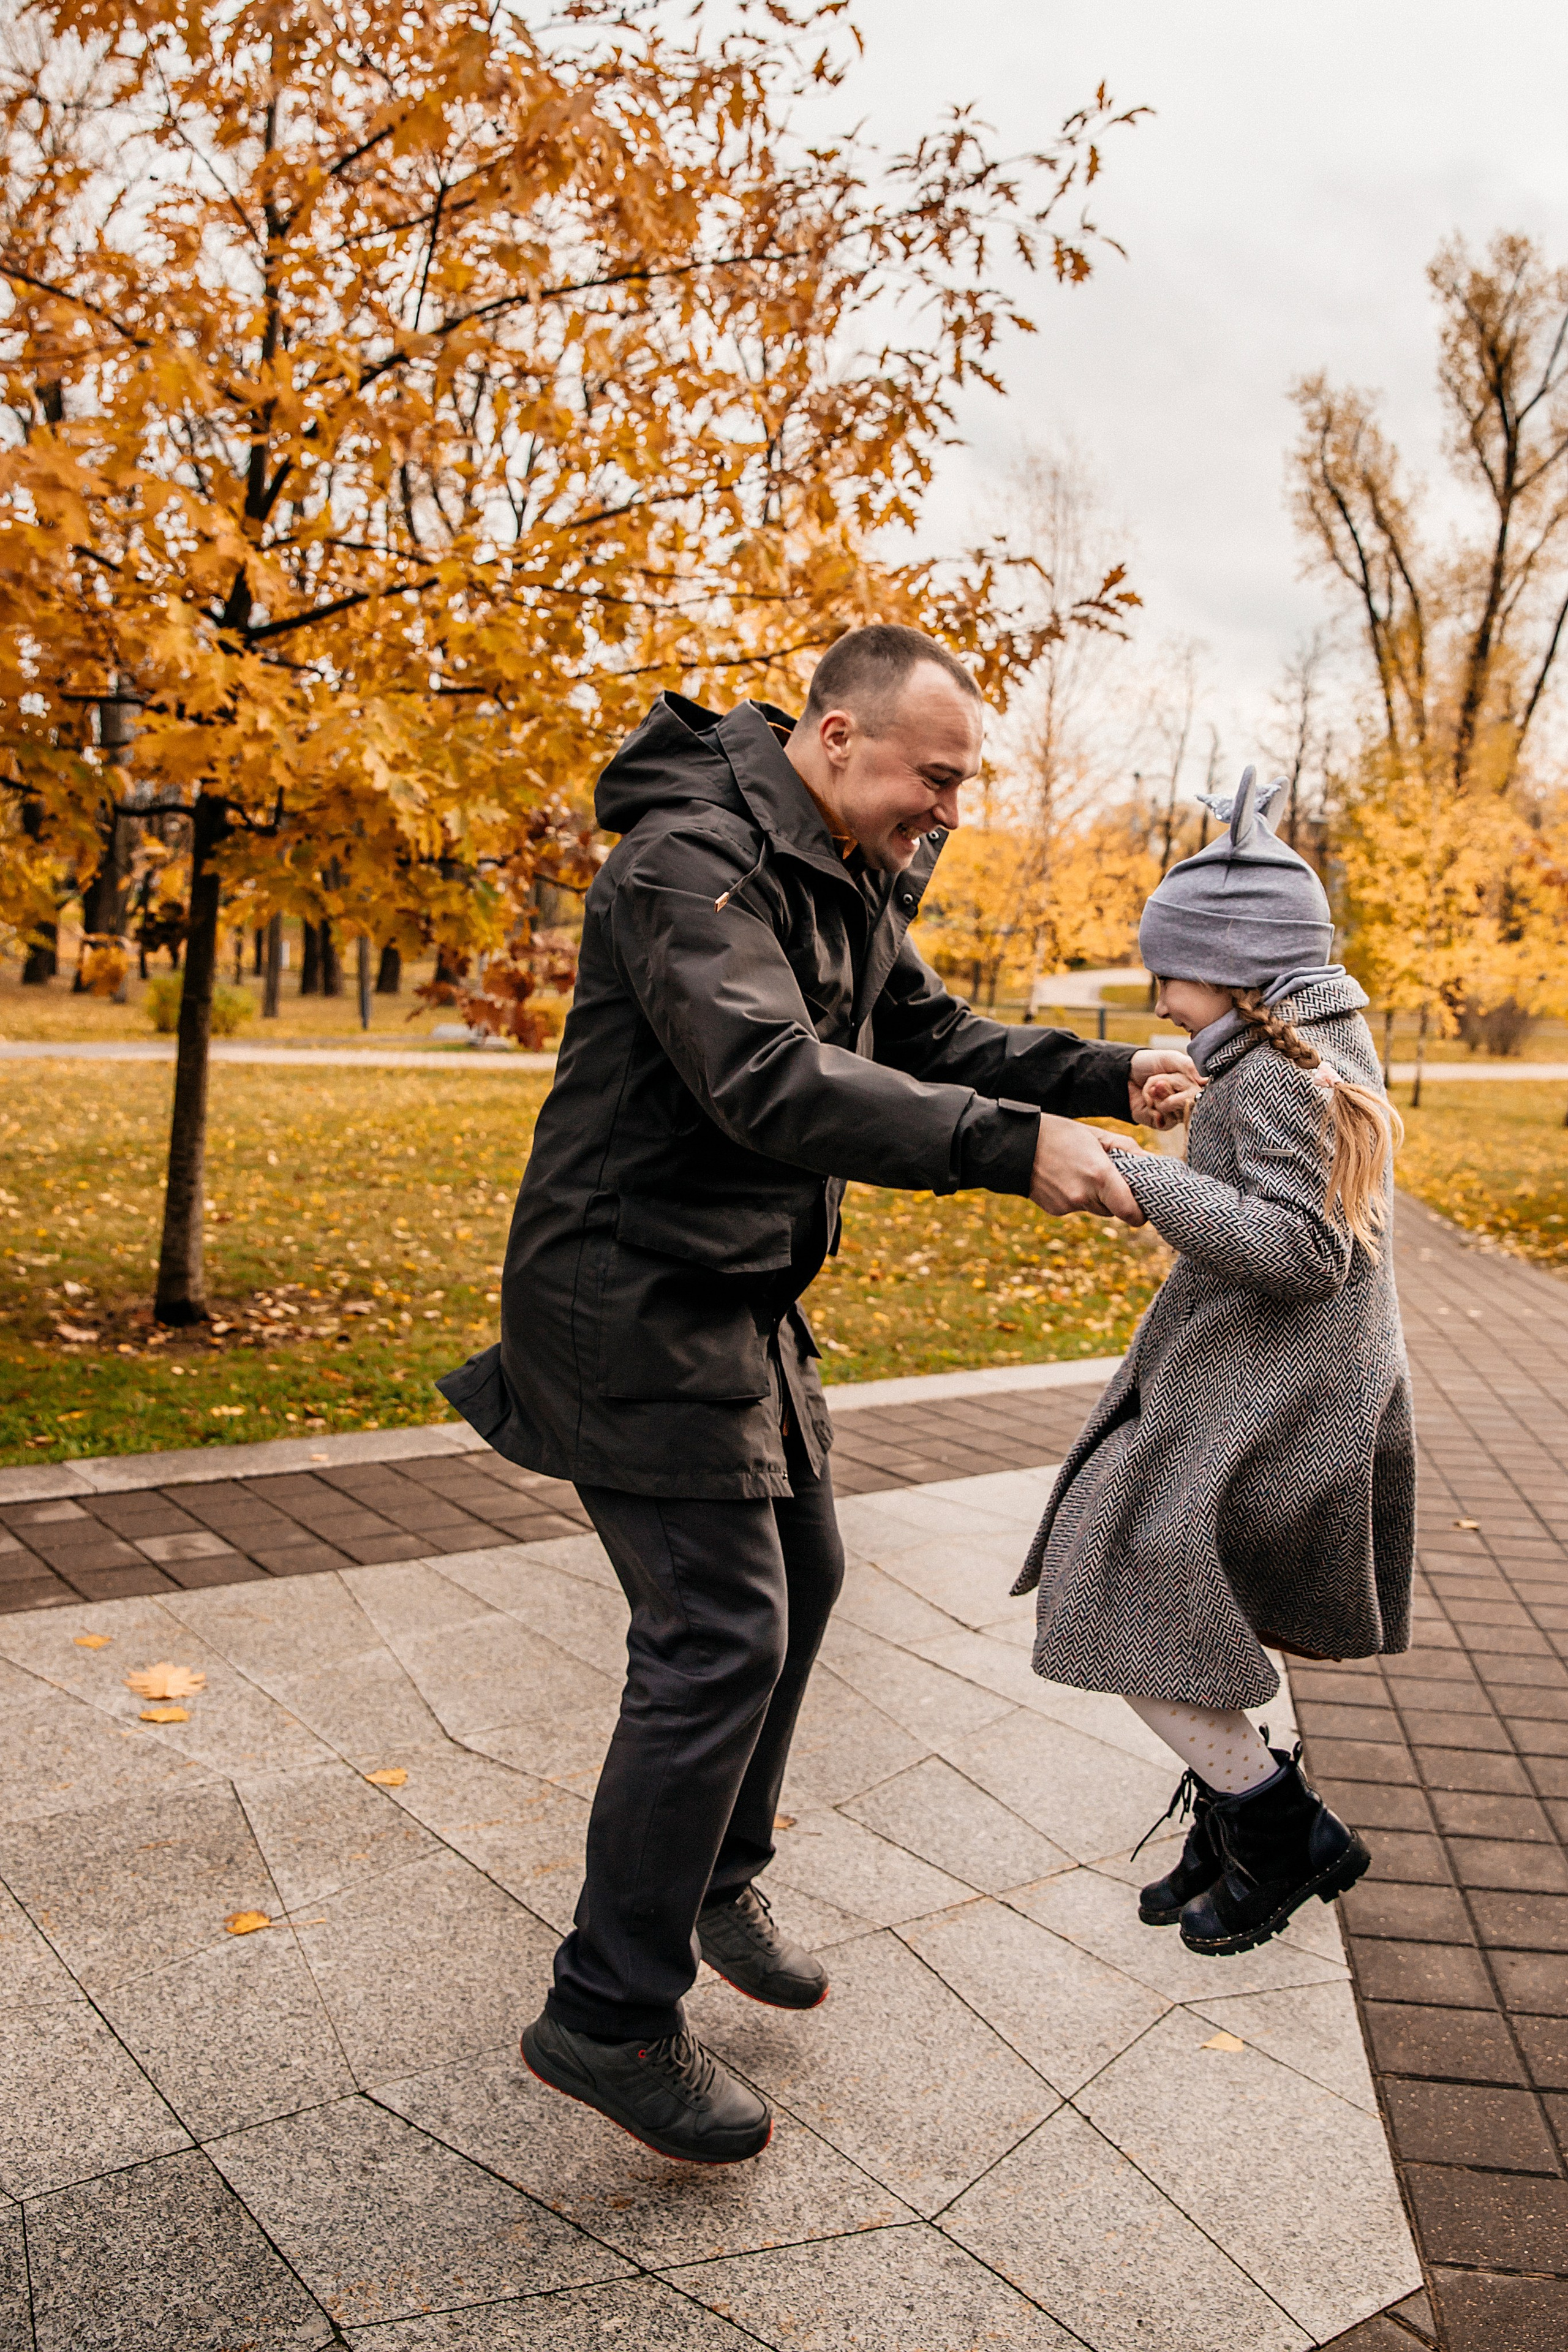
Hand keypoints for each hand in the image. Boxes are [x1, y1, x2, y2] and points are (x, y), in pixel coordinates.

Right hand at [1029, 1114, 1144, 1225]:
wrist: (1014, 1144)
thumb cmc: (1059, 1133)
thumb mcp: (1096, 1134)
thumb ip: (1126, 1150)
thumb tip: (1151, 1163)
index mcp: (1100, 1176)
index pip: (1131, 1213)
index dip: (1140, 1213)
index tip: (1141, 1206)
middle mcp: (1084, 1196)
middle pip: (1114, 1210)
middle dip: (1116, 1197)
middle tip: (1108, 1177)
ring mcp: (1068, 1206)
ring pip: (1096, 1210)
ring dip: (1096, 1197)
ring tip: (1081, 1172)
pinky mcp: (1055, 1210)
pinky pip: (1077, 1208)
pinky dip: (1076, 1197)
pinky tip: (1063, 1177)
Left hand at [1129, 1048, 1203, 1129]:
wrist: (1126, 1074)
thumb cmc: (1151, 1063)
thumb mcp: (1171, 1058)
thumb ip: (1189, 1066)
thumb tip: (1205, 1081)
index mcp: (1194, 1084)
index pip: (1200, 1091)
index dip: (1183, 1084)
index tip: (1172, 1076)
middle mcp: (1188, 1101)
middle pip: (1186, 1100)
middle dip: (1166, 1087)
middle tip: (1157, 1082)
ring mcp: (1177, 1113)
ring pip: (1173, 1109)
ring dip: (1156, 1097)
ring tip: (1151, 1089)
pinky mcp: (1164, 1123)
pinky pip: (1164, 1120)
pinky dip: (1152, 1108)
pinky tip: (1148, 1103)